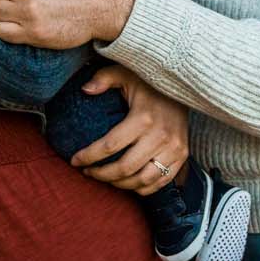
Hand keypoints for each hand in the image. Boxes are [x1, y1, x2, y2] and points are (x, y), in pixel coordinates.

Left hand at [70, 65, 189, 193]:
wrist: (184, 85)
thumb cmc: (149, 81)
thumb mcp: (125, 73)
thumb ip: (103, 78)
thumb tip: (85, 89)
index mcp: (143, 118)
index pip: (110, 146)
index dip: (88, 156)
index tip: (75, 160)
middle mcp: (160, 136)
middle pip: (125, 168)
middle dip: (102, 174)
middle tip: (88, 172)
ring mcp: (174, 148)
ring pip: (143, 180)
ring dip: (121, 184)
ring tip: (106, 178)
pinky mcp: (182, 155)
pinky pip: (161, 182)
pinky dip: (143, 188)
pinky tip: (128, 182)